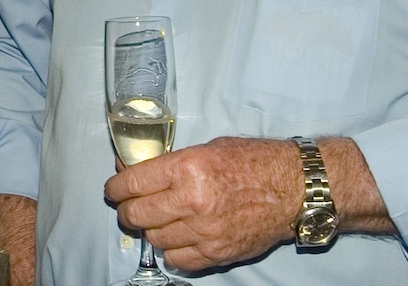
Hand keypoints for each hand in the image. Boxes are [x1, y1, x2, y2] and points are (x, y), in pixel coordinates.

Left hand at [104, 137, 299, 271]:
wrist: (294, 188)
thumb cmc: (254, 162)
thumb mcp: (207, 148)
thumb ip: (169, 163)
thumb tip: (132, 168)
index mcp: (187, 168)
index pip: (133, 183)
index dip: (116, 188)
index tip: (113, 190)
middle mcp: (192, 201)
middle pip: (137, 214)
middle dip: (126, 210)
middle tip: (128, 206)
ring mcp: (204, 231)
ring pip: (154, 238)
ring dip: (150, 229)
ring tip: (157, 219)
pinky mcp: (217, 253)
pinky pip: (178, 259)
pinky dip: (171, 250)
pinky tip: (176, 237)